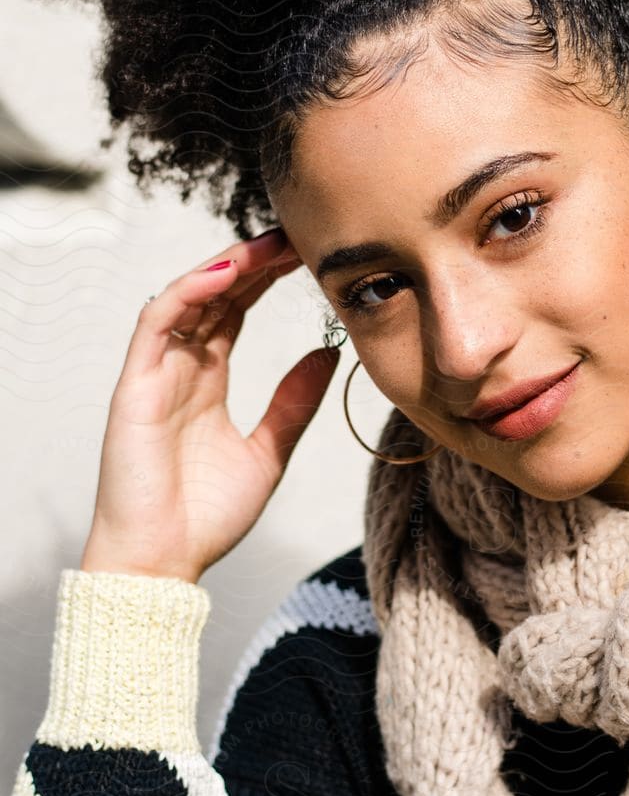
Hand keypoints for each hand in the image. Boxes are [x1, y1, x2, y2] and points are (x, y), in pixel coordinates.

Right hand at [80, 228, 340, 584]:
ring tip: (267, 244)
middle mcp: (178, 368)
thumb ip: (293, 403)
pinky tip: (226, 273)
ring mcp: (155, 374)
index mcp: (206, 380)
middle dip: (253, 261)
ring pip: (187, 298)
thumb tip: (327, 353)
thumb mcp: (268, 452)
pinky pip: (157, 323)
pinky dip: (189, 292)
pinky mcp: (135, 387)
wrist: (164, 562)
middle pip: (215, 296)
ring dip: (226, 267)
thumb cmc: (206, 517)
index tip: (306, 254)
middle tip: (295, 233)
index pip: (236, 310)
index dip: (266, 278)